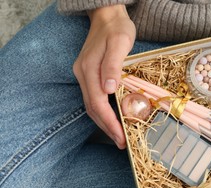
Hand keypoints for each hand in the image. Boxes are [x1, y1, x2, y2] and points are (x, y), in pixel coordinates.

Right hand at [73, 5, 135, 148]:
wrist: (107, 16)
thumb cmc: (116, 29)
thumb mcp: (119, 43)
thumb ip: (113, 65)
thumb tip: (107, 89)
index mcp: (89, 70)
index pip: (98, 104)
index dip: (109, 123)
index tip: (121, 137)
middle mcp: (83, 75)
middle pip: (92, 109)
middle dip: (107, 128)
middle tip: (122, 143)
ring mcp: (84, 75)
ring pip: (92, 106)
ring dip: (105, 123)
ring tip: (118, 136)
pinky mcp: (89, 75)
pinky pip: (94, 99)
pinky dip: (103, 112)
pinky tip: (113, 118)